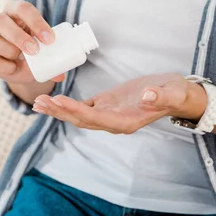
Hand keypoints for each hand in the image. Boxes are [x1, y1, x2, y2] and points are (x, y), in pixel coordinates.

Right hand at [0, 0, 64, 84]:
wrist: (24, 66)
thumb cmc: (36, 48)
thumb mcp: (47, 47)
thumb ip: (55, 55)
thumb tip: (60, 74)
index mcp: (15, 11)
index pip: (22, 8)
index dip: (36, 22)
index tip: (50, 39)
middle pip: (0, 20)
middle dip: (18, 36)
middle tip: (35, 50)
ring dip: (8, 50)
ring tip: (22, 59)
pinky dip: (4, 66)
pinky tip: (14, 68)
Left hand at [32, 73, 195, 133]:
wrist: (178, 95)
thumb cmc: (176, 94)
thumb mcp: (172, 92)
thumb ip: (160, 96)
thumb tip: (148, 96)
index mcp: (126, 122)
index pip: (96, 118)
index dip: (77, 110)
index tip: (59, 100)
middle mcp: (114, 122)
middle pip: (81, 120)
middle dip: (60, 112)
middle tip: (39, 102)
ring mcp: (108, 114)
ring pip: (78, 115)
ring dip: (58, 110)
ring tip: (38, 103)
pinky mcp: (106, 104)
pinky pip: (82, 107)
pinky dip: (66, 104)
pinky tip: (51, 99)